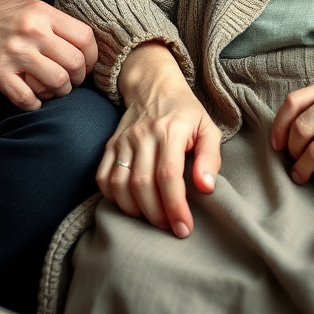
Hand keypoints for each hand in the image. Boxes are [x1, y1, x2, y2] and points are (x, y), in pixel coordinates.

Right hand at [0, 0, 96, 110]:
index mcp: (43, 14)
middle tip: (70, 82)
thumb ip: (54, 24)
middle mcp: (32, 32)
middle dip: (77, 78)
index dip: (91, 57)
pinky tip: (32, 99)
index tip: (86, 65)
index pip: (84, 38)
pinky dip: (34, 104)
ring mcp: (14, 54)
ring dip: (58, 92)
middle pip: (74, 63)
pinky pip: (27, 98)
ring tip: (51, 90)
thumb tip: (81, 47)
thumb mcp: (29, 7)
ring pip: (56, 82)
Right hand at [101, 42, 221, 237]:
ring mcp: (123, 140)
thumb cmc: (185, 113)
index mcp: (170, 130)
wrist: (153, 86)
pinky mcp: (110, 145)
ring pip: (120, 184)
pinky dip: (113, 197)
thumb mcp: (207, 128)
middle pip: (142, 184)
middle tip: (170, 227)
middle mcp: (143, 134)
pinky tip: (130, 205)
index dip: (176, 207)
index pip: (169, 175)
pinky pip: (103, 177)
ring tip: (152, 219)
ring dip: (135, 210)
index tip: (184, 227)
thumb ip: (210, 158)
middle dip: (157, 215)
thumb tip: (206, 187)